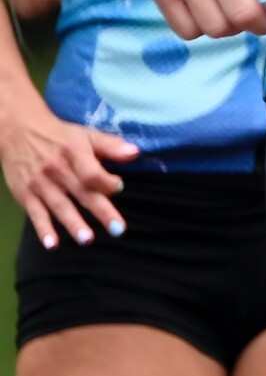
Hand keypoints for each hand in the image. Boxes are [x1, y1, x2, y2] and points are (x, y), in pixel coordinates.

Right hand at [2, 93, 134, 249]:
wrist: (18, 131)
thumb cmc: (60, 137)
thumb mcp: (86, 135)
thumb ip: (111, 146)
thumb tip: (136, 153)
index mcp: (74, 153)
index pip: (92, 172)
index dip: (107, 182)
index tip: (119, 187)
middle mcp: (57, 170)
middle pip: (82, 192)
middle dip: (101, 212)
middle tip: (118, 230)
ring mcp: (40, 184)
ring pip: (60, 206)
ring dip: (74, 224)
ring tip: (88, 240)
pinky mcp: (25, 194)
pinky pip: (36, 214)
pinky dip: (43, 230)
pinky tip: (52, 244)